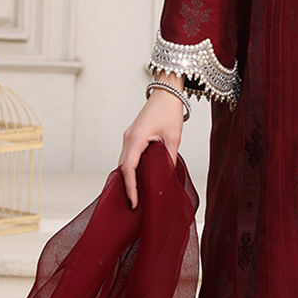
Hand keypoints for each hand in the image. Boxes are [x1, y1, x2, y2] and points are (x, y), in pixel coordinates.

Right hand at [118, 76, 184, 209]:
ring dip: (129, 178)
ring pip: (124, 162)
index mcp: (137, 138)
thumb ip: (169, 159)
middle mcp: (128, 138)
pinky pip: (128, 156)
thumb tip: (166, 177)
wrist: (166, 92)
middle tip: (135, 205)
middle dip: (127, 186)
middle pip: (123, 167)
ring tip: (137, 195)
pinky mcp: (132, 136)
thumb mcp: (174, 138)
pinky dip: (132, 169)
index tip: (134, 202)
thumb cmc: (170, 111)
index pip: (129, 168)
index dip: (131, 187)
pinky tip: (139, 178)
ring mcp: (128, 137)